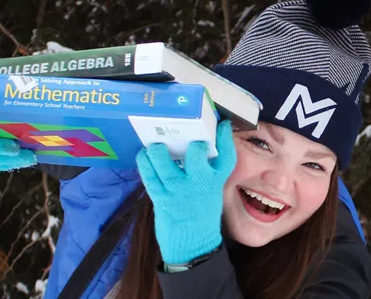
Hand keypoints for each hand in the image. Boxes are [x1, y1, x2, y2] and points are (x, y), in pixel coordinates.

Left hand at [135, 120, 236, 264]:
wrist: (192, 245)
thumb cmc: (200, 215)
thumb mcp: (210, 193)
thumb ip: (205, 173)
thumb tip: (190, 149)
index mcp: (215, 182)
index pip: (226, 155)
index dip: (225, 137)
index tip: (223, 124)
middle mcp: (199, 183)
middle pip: (196, 154)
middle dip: (190, 143)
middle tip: (184, 139)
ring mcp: (178, 190)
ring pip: (163, 160)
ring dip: (157, 149)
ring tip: (156, 146)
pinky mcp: (160, 197)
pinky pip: (148, 173)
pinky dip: (144, 160)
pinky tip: (144, 154)